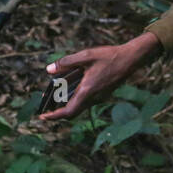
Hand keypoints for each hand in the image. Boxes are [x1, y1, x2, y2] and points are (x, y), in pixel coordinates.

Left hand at [39, 32, 161, 120]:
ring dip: (66, 104)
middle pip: (72, 112)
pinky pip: (86, 100)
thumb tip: (49, 70)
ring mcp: (99, 97)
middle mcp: (94, 98)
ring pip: (79, 106)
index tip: (43, 116)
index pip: (68, 111)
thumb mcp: (85, 56)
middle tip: (45, 108)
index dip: (54, 116)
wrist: (130, 59)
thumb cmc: (108, 56)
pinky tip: (70, 86)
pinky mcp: (103, 94)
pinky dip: (75, 97)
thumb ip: (66, 62)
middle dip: (58, 112)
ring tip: (54, 96)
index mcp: (87, 91)